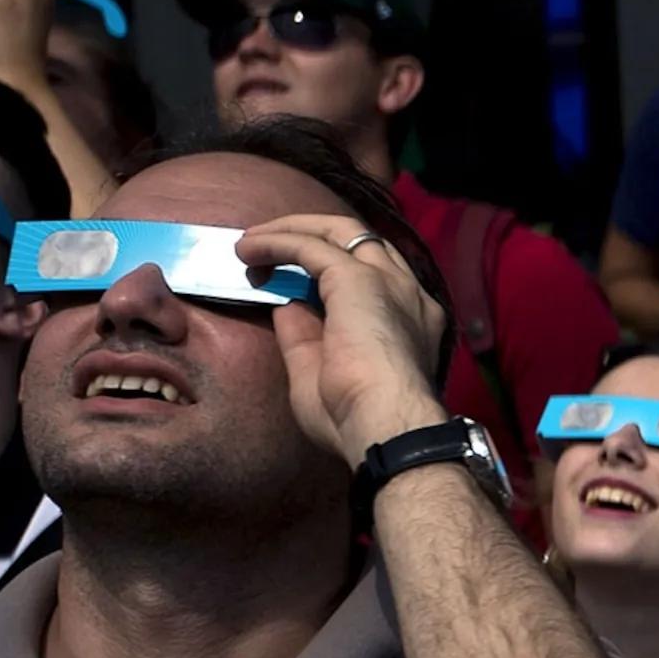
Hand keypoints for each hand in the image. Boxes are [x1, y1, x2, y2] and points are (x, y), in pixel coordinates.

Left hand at [234, 218, 451, 464]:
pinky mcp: (358, 278)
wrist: (385, 427)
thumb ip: (304, 335)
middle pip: (360, 242)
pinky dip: (277, 242)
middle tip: (266, 248)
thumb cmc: (358, 419)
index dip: (328, 271)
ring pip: (339, 231)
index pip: (372, 276)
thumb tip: (285, 304)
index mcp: (410, 321)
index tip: (287, 282)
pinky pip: (310, 246)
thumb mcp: (318, 373)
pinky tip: (248, 249)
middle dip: (311, 237)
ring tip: (251, 242)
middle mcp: (408, 294)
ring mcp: (388, 282)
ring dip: (291, 231)